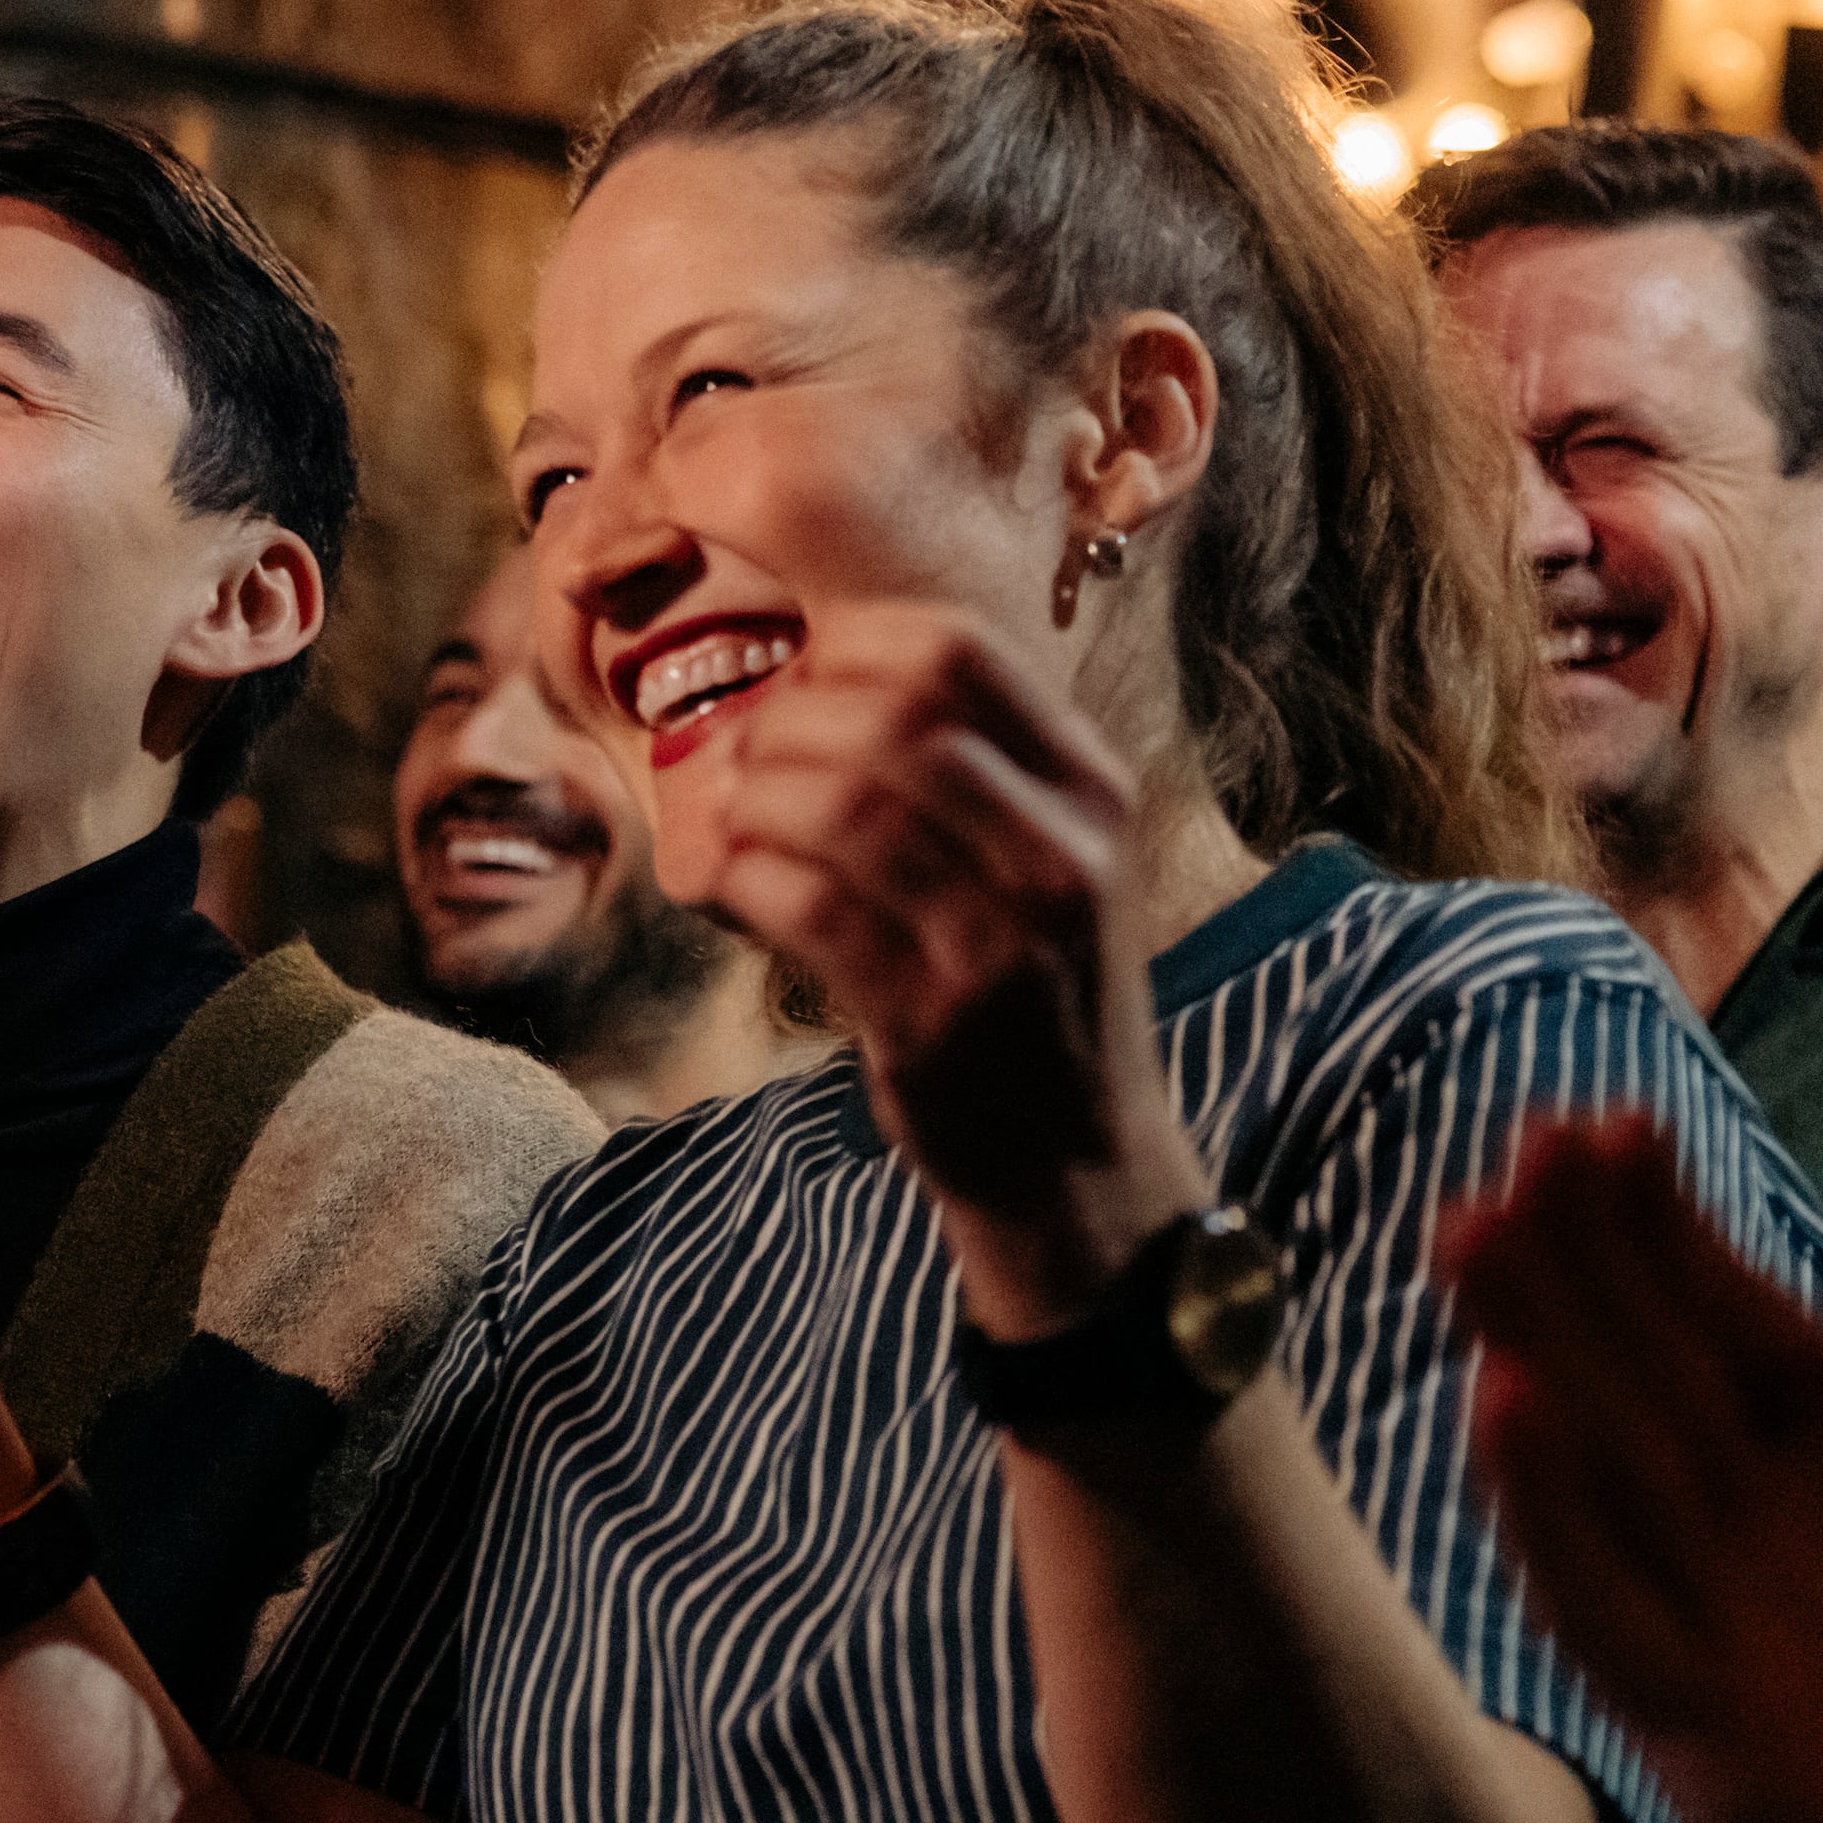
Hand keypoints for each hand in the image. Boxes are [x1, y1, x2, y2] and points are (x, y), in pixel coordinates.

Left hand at [695, 605, 1207, 1332]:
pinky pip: (807, 905)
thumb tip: (802, 689)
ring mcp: (1001, 941)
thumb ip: (972, 778)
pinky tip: (729, 885)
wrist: (1077, 1170)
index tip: (799, 694)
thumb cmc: (1036, 1001)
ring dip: (752, 803)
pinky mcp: (931, 1020)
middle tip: (740, 766)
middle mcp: (1062, 856)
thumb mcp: (1048, 867)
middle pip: (888, 717)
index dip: (846, 652)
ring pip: (841, 806)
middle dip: (784, 726)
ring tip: (732, 827)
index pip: (956, 652)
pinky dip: (744, 879)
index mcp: (1093, 793)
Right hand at [1445, 1125, 1822, 1822]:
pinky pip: (1609, 1614)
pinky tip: (1509, 1407)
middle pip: (1638, 1370)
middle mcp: (1769, 1535)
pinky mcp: (1722, 1740)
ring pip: (1598, 1468)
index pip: (1725, 1314)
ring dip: (1530, 1352)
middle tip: (1521, 1141)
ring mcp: (1732, 1635)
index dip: (1659, 1222)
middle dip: (1570, 1260)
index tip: (1605, 1120)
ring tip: (1476, 1234)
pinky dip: (1549, 1514)